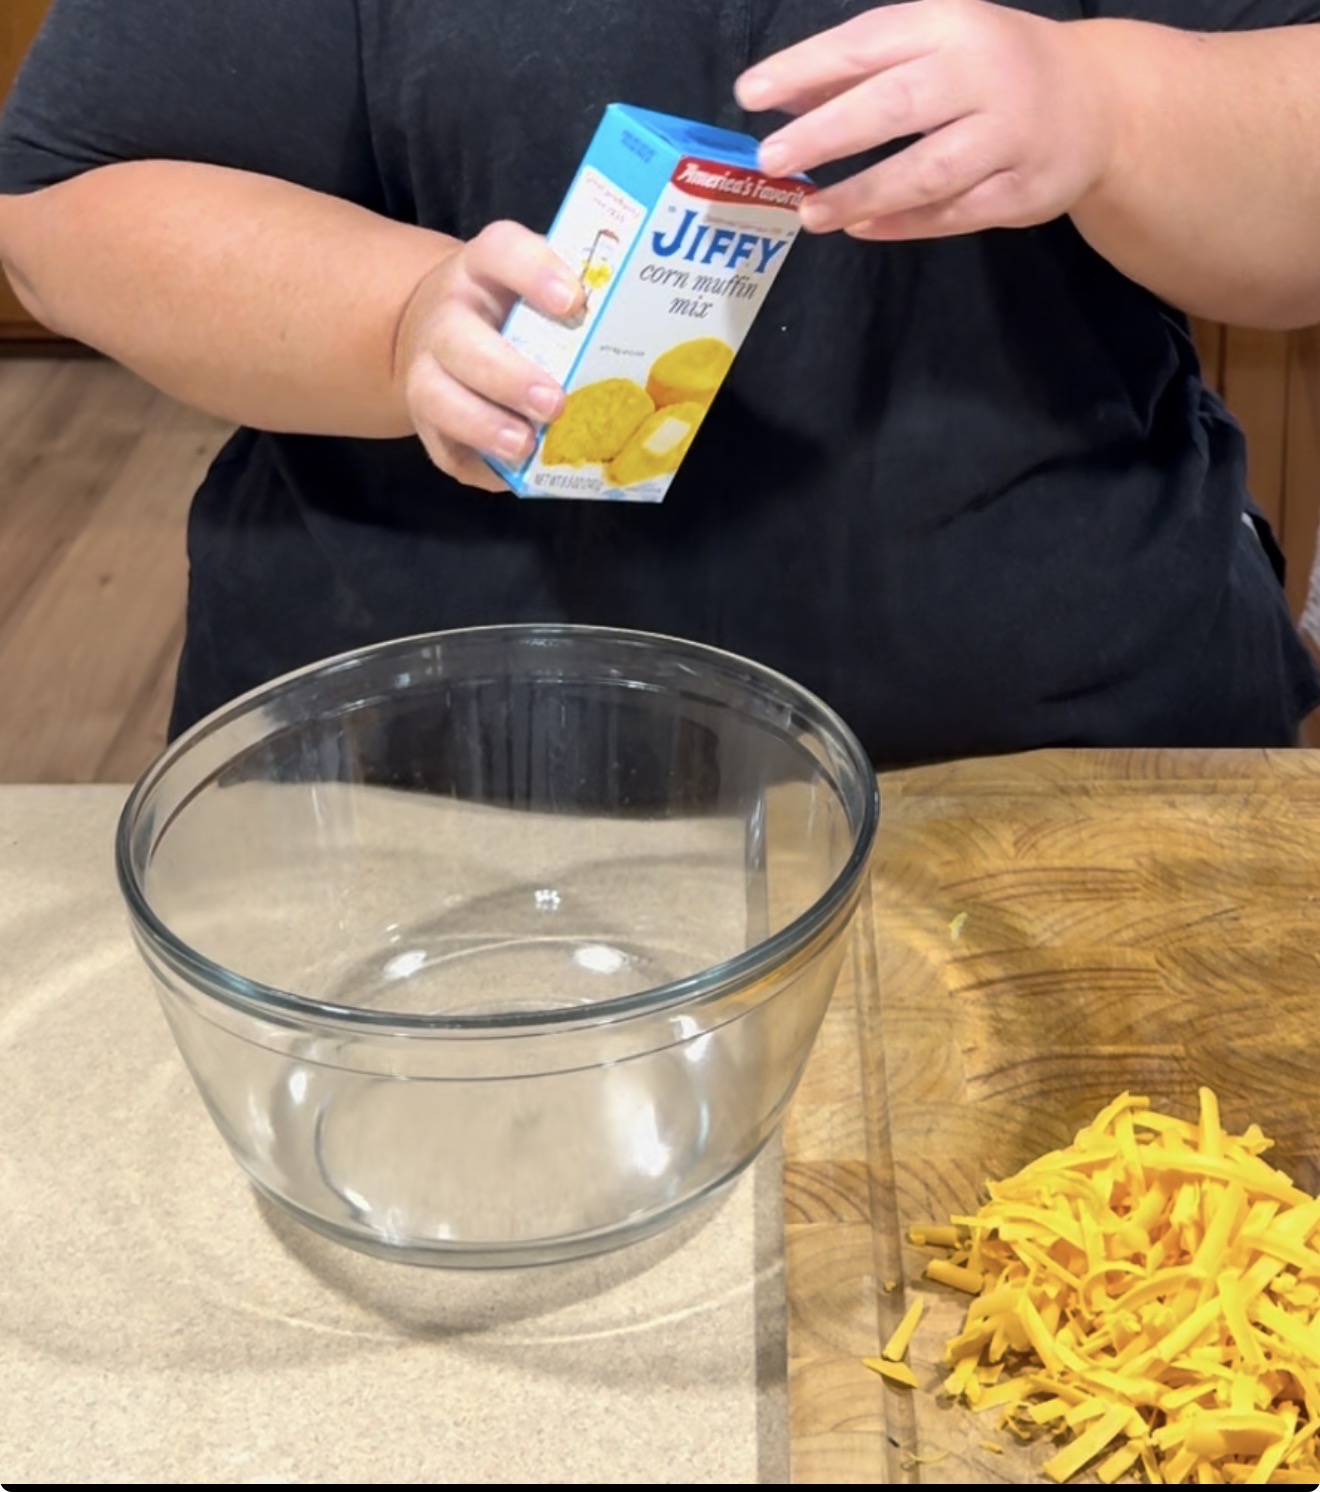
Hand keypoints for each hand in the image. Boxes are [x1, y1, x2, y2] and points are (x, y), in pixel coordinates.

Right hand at [393, 222, 583, 489]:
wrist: (439, 330)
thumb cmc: (511, 311)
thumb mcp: (536, 285)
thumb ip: (576, 299)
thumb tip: (643, 329)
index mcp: (481, 270)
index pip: (501, 252)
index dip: (534, 272)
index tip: (573, 301)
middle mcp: (444, 318)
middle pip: (460, 341)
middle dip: (508, 376)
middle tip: (553, 402)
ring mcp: (426, 371)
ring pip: (437, 397)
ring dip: (483, 425)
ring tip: (526, 444)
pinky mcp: (428, 422)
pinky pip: (446, 448)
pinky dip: (480, 463)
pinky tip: (516, 470)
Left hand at [735, 0, 1119, 240]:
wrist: (1100, 102)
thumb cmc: (995, 68)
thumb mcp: (937, 44)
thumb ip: (863, 67)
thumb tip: (784, 97)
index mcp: (953, 25)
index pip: (868, 43)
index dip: (806, 67)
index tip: (752, 94)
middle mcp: (983, 75)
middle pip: (896, 105)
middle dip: (828, 133)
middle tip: (771, 160)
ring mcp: (1007, 136)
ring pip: (926, 171)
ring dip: (862, 194)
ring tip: (811, 212)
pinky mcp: (1022, 190)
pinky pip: (954, 214)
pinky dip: (904, 224)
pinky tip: (862, 228)